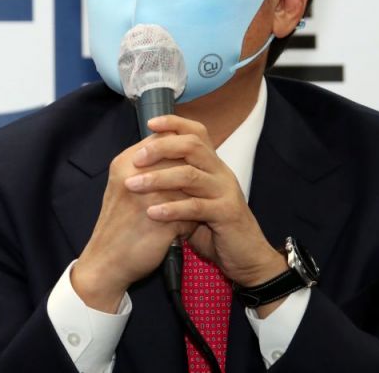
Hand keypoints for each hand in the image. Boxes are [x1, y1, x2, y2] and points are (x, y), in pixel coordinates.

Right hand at [72, 133, 196, 312]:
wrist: (105, 263)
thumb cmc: (119, 224)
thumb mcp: (124, 186)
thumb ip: (147, 166)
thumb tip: (178, 150)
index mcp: (125, 164)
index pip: (163, 140)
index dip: (179, 151)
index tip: (185, 166)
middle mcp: (135, 178)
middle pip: (179, 160)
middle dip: (189, 176)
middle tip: (190, 191)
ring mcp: (149, 200)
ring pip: (189, 186)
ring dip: (193, 199)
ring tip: (187, 212)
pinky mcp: (162, 223)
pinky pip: (191, 214)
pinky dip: (191, 222)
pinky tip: (184, 230)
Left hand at [123, 115, 286, 288]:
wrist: (245, 256)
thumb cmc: (212, 227)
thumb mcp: (192, 199)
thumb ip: (174, 182)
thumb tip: (140, 167)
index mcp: (212, 165)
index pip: (196, 132)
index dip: (174, 123)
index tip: (150, 123)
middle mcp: (221, 172)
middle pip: (191, 146)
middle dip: (160, 148)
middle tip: (136, 159)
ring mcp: (225, 192)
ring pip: (190, 175)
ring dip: (158, 178)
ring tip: (133, 185)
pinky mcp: (227, 214)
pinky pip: (197, 207)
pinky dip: (172, 208)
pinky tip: (152, 212)